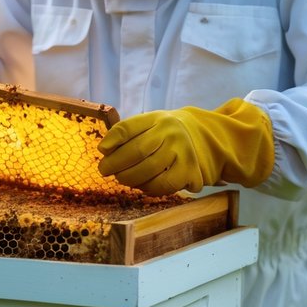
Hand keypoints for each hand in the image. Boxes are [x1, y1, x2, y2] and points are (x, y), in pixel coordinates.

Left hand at [97, 99, 273, 194]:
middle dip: (116, 165)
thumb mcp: (149, 125)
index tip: (101, 151)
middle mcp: (172, 132)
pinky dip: (148, 188)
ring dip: (130, 179)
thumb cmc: (166, 135)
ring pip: (148, 171)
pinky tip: (144, 185)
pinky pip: (163, 186)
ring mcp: (183, 152)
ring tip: (123, 179)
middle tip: (106, 171)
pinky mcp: (191, 172)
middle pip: (136, 151)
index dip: (112, 140)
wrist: (205, 139)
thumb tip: (103, 148)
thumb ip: (126, 133)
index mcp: (158, 118)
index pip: (129, 128)